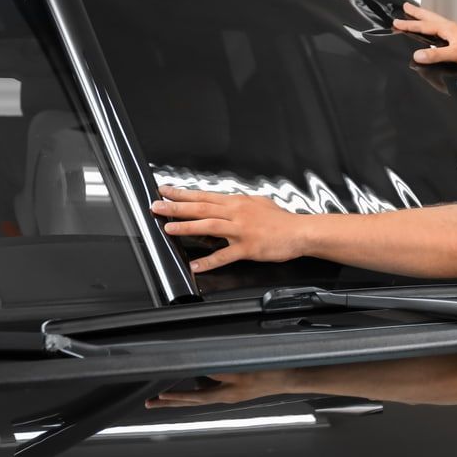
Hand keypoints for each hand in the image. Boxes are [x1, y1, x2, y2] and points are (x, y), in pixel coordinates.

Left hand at [145, 371, 287, 408]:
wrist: (290, 377)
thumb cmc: (270, 372)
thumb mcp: (243, 370)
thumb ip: (221, 371)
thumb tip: (201, 371)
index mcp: (226, 394)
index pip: (195, 396)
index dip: (176, 396)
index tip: (159, 396)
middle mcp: (225, 396)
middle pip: (192, 401)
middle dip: (170, 402)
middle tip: (150, 404)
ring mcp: (231, 394)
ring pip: (199, 397)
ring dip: (181, 397)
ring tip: (163, 397)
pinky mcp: (237, 389)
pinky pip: (210, 392)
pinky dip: (197, 390)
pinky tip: (193, 383)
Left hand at [151, 185, 304, 272]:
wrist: (300, 231)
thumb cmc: (281, 220)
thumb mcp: (258, 203)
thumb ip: (239, 204)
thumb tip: (225, 202)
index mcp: (237, 202)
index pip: (204, 195)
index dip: (183, 193)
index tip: (165, 191)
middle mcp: (236, 213)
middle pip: (201, 208)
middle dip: (176, 207)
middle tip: (156, 207)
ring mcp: (241, 230)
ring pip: (209, 226)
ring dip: (186, 227)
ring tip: (168, 229)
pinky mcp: (248, 248)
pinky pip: (225, 255)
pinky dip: (209, 261)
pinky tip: (195, 265)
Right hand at [392, 2, 456, 70]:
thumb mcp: (455, 54)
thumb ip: (435, 55)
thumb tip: (416, 55)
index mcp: (448, 28)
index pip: (424, 25)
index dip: (409, 24)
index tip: (396, 22)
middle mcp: (450, 28)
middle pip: (430, 18)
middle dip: (417, 13)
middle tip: (406, 6)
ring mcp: (455, 33)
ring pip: (435, 22)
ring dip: (425, 18)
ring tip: (417, 15)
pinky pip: (441, 30)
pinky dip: (433, 28)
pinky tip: (433, 34)